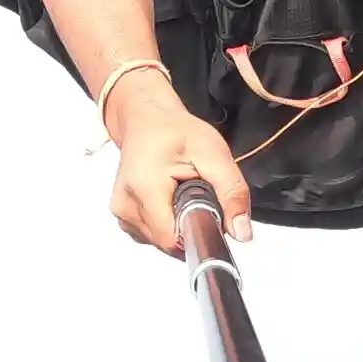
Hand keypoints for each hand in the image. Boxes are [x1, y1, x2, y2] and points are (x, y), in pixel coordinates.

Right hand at [107, 75, 249, 253]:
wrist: (146, 118)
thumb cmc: (177, 131)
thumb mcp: (214, 153)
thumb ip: (232, 192)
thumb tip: (242, 233)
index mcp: (144, 188)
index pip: (173, 239)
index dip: (198, 233)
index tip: (211, 214)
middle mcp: (125, 206)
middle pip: (167, 242)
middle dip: (190, 227)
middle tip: (200, 196)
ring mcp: (120, 213)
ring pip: (160, 241)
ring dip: (178, 226)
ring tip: (183, 195)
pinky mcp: (122, 215)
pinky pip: (150, 235)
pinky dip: (166, 224)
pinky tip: (171, 201)